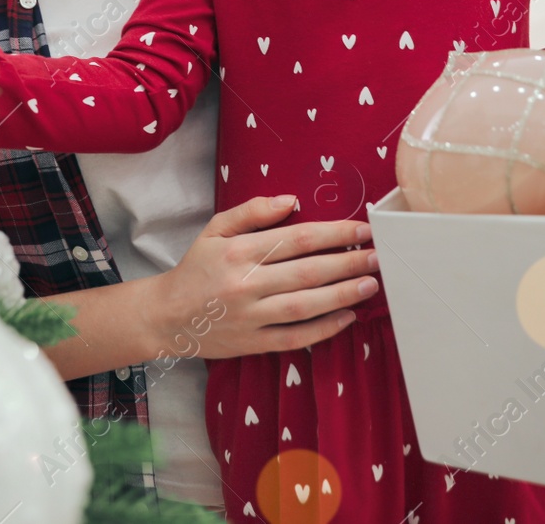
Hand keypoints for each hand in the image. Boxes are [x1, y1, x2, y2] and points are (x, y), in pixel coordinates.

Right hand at [150, 195, 378, 359]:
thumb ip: (252, 211)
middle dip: (348, 263)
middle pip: (308, 272)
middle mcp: (246, 284)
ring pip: (306, 306)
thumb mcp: (215, 230)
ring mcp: (251, 317)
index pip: (297, 239)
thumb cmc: (196, 268)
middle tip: (379, 256)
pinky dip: (323, 329)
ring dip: (343, 295)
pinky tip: (347, 318)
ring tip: (370, 285)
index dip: (334, 233)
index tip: (362, 229)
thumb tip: (291, 200)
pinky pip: (295, 337)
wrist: (166, 316)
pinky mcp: (253, 343)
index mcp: (239, 252)